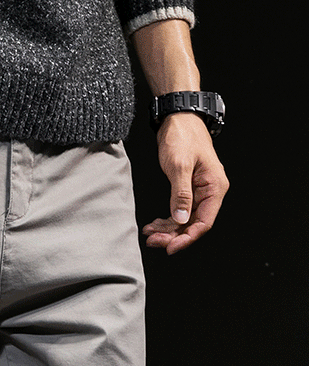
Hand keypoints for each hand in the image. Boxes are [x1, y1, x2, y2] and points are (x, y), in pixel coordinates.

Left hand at [142, 113, 228, 254]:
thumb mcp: (179, 166)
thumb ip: (181, 194)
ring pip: (185, 219)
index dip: (187, 238)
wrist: (179, 118)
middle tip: (153, 241)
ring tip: (149, 233)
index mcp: (214, 187)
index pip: (204, 222)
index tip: (169, 247)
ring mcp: (200, 191)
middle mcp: (210, 192)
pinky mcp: (189, 188)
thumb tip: (181, 219)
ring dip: (168, 229)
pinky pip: (180, 210)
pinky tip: (153, 224)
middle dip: (173, 235)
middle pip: (194, 224)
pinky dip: (167, 219)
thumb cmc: (182, 136)